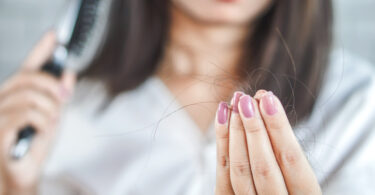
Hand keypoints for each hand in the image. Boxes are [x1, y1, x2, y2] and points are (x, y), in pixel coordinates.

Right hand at [0, 31, 74, 194]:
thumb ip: (59, 97)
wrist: (24, 175)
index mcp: (16, 96)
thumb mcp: (54, 118)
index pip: (28, 67)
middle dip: (52, 85)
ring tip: (52, 122)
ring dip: (49, 109)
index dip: (40, 50)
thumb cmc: (35, 147)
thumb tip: (69, 73)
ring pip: (29, 97)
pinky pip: (25, 115)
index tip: (54, 36)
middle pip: (27, 78)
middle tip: (65, 97)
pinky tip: (44, 129)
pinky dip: (43, 121)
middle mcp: (2, 101)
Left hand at [215, 90, 320, 194]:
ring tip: (234, 105)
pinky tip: (223, 118)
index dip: (279, 128)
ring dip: (235, 133)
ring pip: (241, 172)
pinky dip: (223, 144)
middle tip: (246, 99)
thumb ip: (286, 155)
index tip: (267, 99)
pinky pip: (223, 176)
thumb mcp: (298, 179)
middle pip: (264, 166)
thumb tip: (265, 106)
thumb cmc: (288, 189)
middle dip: (253, 129)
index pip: (292, 161)